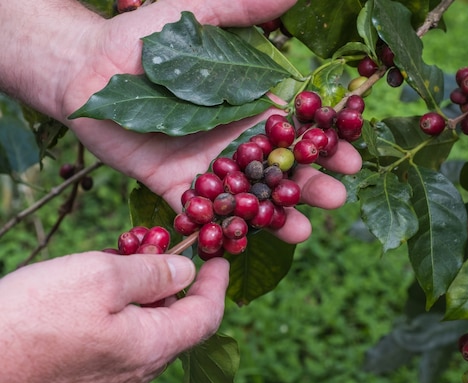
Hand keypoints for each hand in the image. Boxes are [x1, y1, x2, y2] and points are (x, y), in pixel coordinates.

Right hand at [0, 252, 228, 382]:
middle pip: (174, 325)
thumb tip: (186, 272)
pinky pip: (114, 349)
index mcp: (152, 348)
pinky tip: (91, 299)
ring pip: (142, 335)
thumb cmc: (33, 316)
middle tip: (156, 252)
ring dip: (142, 301)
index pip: (207, 317)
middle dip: (172, 286)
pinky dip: (117, 319)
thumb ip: (154, 273)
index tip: (218, 258)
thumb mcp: (102, 276)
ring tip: (120, 267)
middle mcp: (135, 375)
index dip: (216, 284)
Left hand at [58, 0, 361, 243]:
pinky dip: (221, 229)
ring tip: (301, 231)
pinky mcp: (175, 187)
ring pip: (248, 196)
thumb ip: (242, 8)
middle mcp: (234, 139)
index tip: (352, 156)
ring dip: (276, 216)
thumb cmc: (141, 38)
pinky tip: (244, 243)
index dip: (325, 143)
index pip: (296, 129)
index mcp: (248, 104)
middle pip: (279, 168)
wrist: (83, 68)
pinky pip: (201, 212)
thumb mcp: (195, 13)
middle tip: (336, 198)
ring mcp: (207, 167)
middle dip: (309, 184)